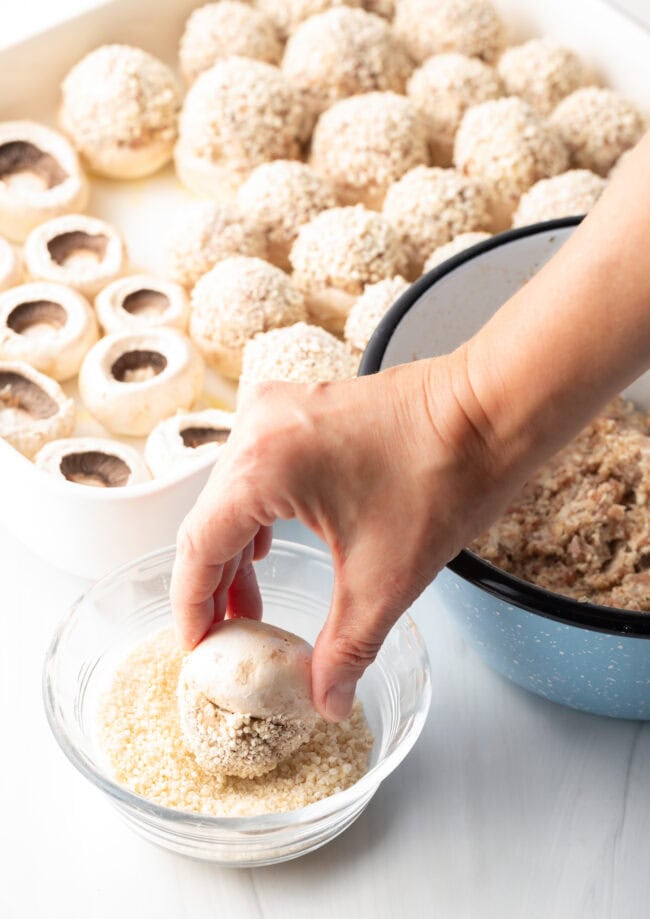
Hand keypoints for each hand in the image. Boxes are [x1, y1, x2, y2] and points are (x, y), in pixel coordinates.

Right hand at [170, 350, 513, 721]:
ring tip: (251, 604)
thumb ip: (345, 649)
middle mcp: (256, 428)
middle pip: (210, 520)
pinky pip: (257, 469)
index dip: (192, 606)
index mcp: (260, 466)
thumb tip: (326, 702)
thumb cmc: (444, 479)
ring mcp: (278, 410)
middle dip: (216, 584)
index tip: (196, 648)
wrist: (491, 412)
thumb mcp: (385, 579)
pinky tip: (271, 548)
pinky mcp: (301, 407)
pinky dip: (259, 515)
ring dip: (238, 551)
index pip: (199, 547)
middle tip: (227, 637)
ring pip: (233, 494)